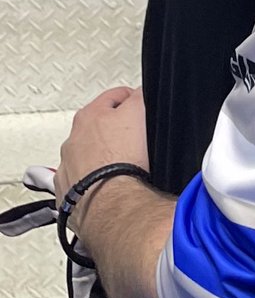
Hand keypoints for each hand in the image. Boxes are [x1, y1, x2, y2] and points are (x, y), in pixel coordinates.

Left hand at [55, 87, 147, 233]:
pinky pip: (82, 180)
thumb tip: (140, 92)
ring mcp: (68, 167)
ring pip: (89, 155)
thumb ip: (140, 97)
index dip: (133, 101)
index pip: (115, 96)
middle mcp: (72, 140)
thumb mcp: (140, 114)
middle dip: (116, 130)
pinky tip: (110, 185)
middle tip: (137, 140)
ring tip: (125, 166)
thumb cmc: (124, 160)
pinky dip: (94, 181)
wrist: (112, 204)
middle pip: (98, 127)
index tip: (143, 109)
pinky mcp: (68, 192)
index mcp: (88, 115)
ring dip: (103, 157)